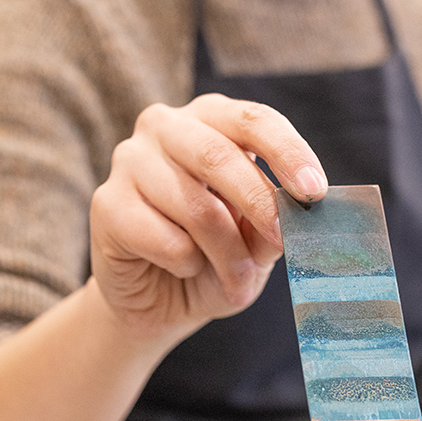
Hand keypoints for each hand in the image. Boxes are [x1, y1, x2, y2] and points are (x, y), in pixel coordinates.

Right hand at [90, 94, 326, 339]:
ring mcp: (129, 160)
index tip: (314, 191)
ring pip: (195, 206)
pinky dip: (186, 264)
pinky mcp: (106, 203)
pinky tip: (179, 267)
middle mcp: (165, 126)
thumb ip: (274, 221)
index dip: (288, 153)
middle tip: (283, 240)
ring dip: (227, 254)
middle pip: (219, 156)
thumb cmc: (214, 258)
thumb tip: (296, 213)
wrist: (157, 300)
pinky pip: (164, 238)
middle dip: (259, 203)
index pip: (254, 120)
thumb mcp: (256, 241)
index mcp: (211, 119)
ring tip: (234, 279)